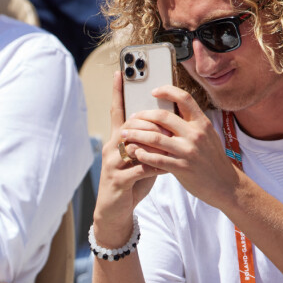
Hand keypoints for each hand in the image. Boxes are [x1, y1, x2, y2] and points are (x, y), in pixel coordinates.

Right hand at [93, 71, 166, 242]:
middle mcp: (112, 148)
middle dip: (151, 123)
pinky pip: (140, 168)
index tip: (120, 71)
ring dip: (155, 144)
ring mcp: (112, 164)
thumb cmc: (132, 181)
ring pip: (135, 144)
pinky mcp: (118, 180)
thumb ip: (149, 141)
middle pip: (130, 124)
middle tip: (169, 127)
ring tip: (171, 146)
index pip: (117, 110)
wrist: (115, 211)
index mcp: (117, 139)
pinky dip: (156, 167)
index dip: (117, 91)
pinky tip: (167, 169)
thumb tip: (168, 123)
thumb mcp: (140, 157)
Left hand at [120, 84, 240, 209]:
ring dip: (136, 135)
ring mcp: (188, 151)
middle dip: (142, 116)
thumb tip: (173, 110)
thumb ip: (192, 123)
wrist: (225, 184)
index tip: (153, 91)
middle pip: (162, 117)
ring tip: (125, 135)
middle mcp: (195, 134)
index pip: (184, 98)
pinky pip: (157, 159)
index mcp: (202, 122)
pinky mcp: (181, 168)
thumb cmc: (212, 158)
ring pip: (155, 138)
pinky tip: (135, 152)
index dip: (167, 91)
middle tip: (131, 118)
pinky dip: (143, 155)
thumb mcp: (208, 135)